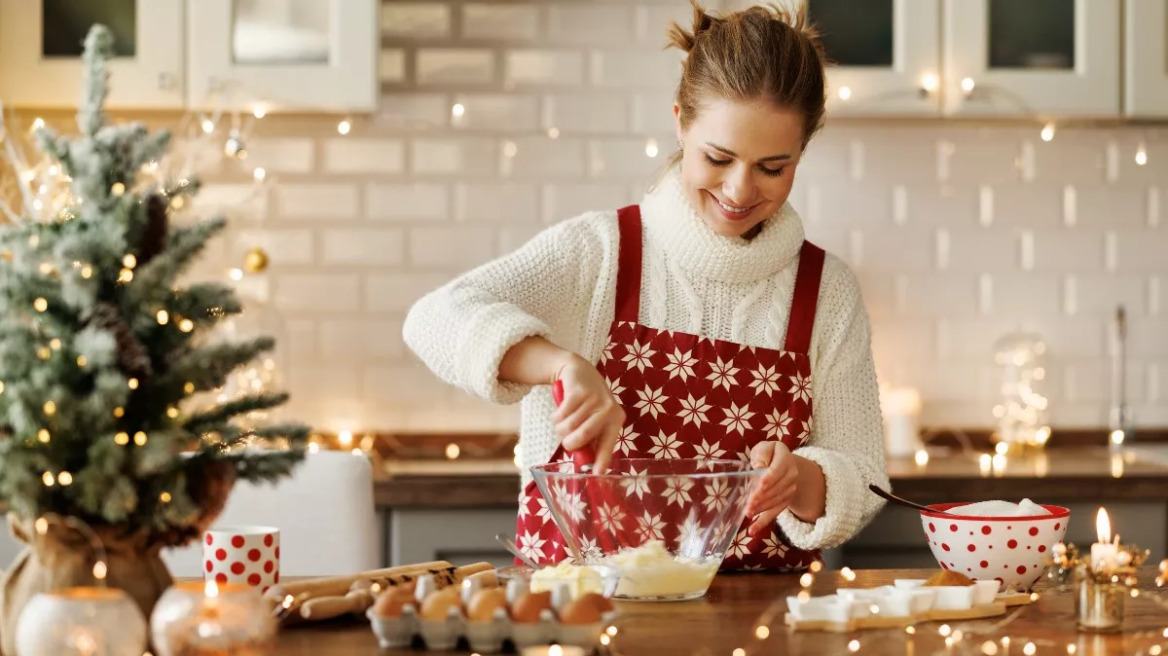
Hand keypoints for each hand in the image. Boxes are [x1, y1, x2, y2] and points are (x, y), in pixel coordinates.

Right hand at [552, 355, 624, 471]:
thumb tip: (588, 469)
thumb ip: (592, 442)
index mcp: (615, 420)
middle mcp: (608, 409)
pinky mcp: (578, 391)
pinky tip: (561, 411)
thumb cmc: (587, 403)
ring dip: (560, 428)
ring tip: (564, 421)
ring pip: (568, 426)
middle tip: (567, 440)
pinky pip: (560, 415)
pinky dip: (556, 417)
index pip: (608, 446)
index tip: (596, 476)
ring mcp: (594, 399)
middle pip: (583, 437)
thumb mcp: (595, 420)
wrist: (579, 371)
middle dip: (569, 443)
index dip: (601, 462)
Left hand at [745, 440, 798, 536]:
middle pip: (776, 489)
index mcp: (786, 460)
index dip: (769, 478)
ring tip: (748, 513)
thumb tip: (759, 466)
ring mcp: (790, 490)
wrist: (784, 464)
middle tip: (749, 503)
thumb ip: (762, 454)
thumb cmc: (769, 454)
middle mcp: (792, 476)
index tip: (760, 485)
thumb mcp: (765, 448)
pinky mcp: (784, 502)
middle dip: (762, 497)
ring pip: (776, 502)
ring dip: (761, 509)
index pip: (778, 470)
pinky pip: (775, 513)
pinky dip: (763, 522)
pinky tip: (752, 530)